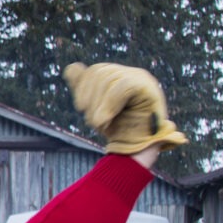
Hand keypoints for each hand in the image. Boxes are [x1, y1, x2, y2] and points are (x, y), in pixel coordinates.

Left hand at [64, 62, 187, 155]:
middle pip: (102, 73)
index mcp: (123, 76)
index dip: (83, 86)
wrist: (137, 154)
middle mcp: (136, 74)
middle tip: (92, 121)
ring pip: (111, 80)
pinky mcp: (151, 91)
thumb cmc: (118, 131)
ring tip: (100, 123)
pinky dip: (110, 104)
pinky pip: (124, 87)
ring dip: (100, 105)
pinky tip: (105, 119)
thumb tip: (71, 68)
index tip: (81, 107)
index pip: (97, 71)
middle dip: (91, 98)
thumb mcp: (96, 108)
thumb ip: (84, 87)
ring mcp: (145, 82)